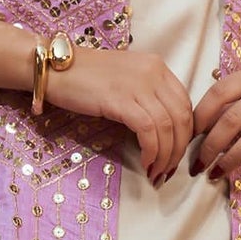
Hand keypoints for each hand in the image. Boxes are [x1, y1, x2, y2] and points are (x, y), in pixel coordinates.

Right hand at [44, 46, 194, 183]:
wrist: (54, 67)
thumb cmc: (85, 77)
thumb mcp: (125, 80)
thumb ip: (146, 96)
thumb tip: (161, 131)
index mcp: (157, 67)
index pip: (185, 104)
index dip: (186, 134)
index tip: (176, 154)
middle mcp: (153, 72)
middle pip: (181, 117)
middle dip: (178, 150)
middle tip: (168, 170)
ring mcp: (137, 84)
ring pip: (167, 127)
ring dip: (165, 156)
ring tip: (156, 172)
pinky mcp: (120, 99)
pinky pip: (147, 130)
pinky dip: (151, 151)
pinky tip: (145, 162)